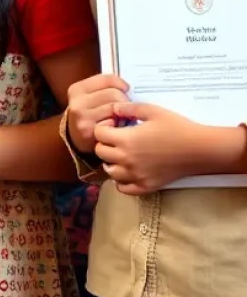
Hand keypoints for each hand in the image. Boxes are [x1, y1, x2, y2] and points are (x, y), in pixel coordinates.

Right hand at [66, 74, 128, 154]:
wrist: (75, 136)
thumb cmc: (88, 112)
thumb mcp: (88, 95)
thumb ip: (104, 87)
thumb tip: (126, 87)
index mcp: (77, 89)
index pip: (107, 79)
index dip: (121, 83)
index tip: (125, 89)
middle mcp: (78, 103)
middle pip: (114, 94)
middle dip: (124, 100)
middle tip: (124, 106)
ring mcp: (84, 118)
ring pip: (116, 109)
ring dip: (123, 113)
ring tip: (121, 116)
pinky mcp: (92, 132)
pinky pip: (115, 124)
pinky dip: (119, 125)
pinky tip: (116, 126)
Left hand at [95, 102, 236, 195]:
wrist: (199, 149)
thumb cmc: (177, 127)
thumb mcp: (151, 110)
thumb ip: (128, 108)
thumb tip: (112, 108)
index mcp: (126, 140)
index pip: (98, 134)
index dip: (103, 126)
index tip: (114, 123)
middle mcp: (127, 159)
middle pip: (100, 152)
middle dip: (104, 142)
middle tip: (116, 137)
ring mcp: (136, 175)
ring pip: (108, 171)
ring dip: (110, 161)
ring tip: (121, 153)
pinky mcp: (146, 186)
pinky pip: (123, 188)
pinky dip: (120, 180)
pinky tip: (128, 170)